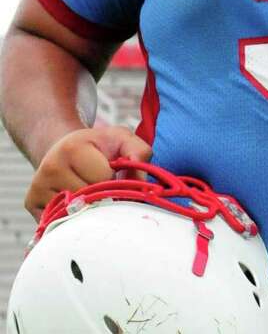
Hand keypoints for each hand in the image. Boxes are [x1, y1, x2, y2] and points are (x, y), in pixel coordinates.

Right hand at [25, 125, 151, 217]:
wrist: (65, 148)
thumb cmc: (99, 146)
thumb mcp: (122, 139)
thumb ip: (139, 152)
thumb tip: (142, 182)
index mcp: (72, 148)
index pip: (103, 179)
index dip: (115, 180)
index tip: (114, 175)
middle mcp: (50, 167)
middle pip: (89, 198)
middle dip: (104, 198)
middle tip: (106, 188)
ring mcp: (38, 187)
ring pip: (75, 212)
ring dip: (90, 209)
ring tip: (92, 194)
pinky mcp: (32, 204)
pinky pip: (60, 221)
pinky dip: (74, 218)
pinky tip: (78, 203)